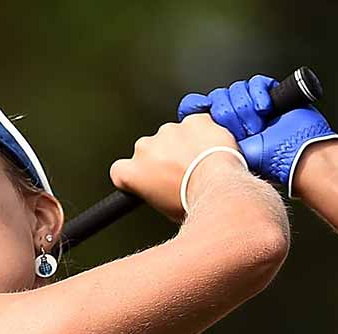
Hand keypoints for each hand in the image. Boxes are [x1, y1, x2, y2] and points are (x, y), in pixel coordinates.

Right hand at [108, 114, 245, 222]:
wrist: (217, 189)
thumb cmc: (192, 202)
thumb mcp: (164, 209)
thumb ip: (156, 191)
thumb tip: (166, 190)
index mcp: (132, 172)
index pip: (120, 170)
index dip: (136, 174)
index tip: (148, 178)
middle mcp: (145, 148)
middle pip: (149, 149)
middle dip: (163, 157)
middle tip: (183, 172)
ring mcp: (169, 131)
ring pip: (173, 135)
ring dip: (184, 144)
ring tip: (202, 163)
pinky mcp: (193, 121)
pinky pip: (197, 123)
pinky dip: (204, 133)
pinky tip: (212, 149)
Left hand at [180, 75, 337, 194]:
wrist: (296, 157)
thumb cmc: (263, 164)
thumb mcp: (227, 157)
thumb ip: (206, 147)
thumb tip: (182, 137)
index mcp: (220, 131)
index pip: (199, 109)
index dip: (196, 105)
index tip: (197, 107)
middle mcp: (235, 116)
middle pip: (218, 98)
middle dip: (229, 113)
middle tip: (242, 130)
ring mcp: (253, 104)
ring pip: (237, 90)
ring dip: (246, 106)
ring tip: (258, 125)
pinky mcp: (271, 93)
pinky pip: (256, 83)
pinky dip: (259, 93)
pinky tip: (265, 109)